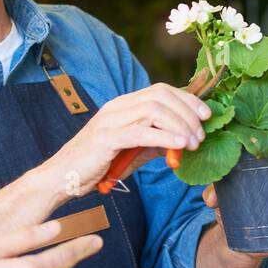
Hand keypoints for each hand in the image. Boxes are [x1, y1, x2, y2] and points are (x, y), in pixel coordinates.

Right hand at [40, 84, 210, 196]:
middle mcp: (117, 107)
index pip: (161, 90)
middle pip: (161, 96)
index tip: (206, 116)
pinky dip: (164, 137)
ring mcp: (110, 120)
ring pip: (154, 110)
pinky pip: (141, 132)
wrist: (62, 177)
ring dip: (180, 126)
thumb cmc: (95, 164)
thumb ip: (155, 143)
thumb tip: (184, 143)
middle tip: (202, 135)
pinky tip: (180, 146)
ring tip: (193, 143)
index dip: (187, 100)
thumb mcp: (132, 151)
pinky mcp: (106, 138)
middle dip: (188, 113)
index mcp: (123, 105)